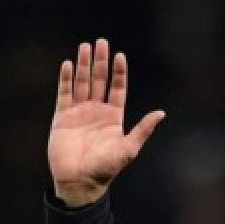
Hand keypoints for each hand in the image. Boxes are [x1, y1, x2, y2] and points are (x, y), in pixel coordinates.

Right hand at [48, 38, 165, 206]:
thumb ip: (143, 129)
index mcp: (113, 117)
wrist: (80, 182)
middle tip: (101, 42)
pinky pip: (64, 94)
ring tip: (84, 47)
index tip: (120, 56)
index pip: (117, 89)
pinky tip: (67, 65)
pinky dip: (65, 79)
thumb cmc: (106, 169)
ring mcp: (79, 113)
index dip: (119, 72)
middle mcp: (96, 111)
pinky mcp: (62, 117)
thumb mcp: (129, 149)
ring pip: (82, 83)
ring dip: (83, 65)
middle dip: (100, 62)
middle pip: (99, 80)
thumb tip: (162, 113)